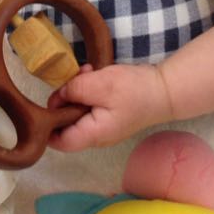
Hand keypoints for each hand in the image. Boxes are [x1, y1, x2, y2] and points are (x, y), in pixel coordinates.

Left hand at [47, 62, 171, 151]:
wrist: (167, 90)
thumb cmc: (134, 90)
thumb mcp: (100, 84)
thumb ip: (73, 90)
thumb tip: (56, 98)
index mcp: (92, 134)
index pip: (58, 141)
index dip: (46, 124)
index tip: (48, 100)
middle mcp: (96, 136)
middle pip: (66, 124)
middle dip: (64, 100)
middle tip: (71, 80)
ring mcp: (103, 127)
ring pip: (77, 112)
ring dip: (76, 91)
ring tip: (85, 73)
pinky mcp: (109, 116)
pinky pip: (90, 106)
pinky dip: (88, 91)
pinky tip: (93, 74)